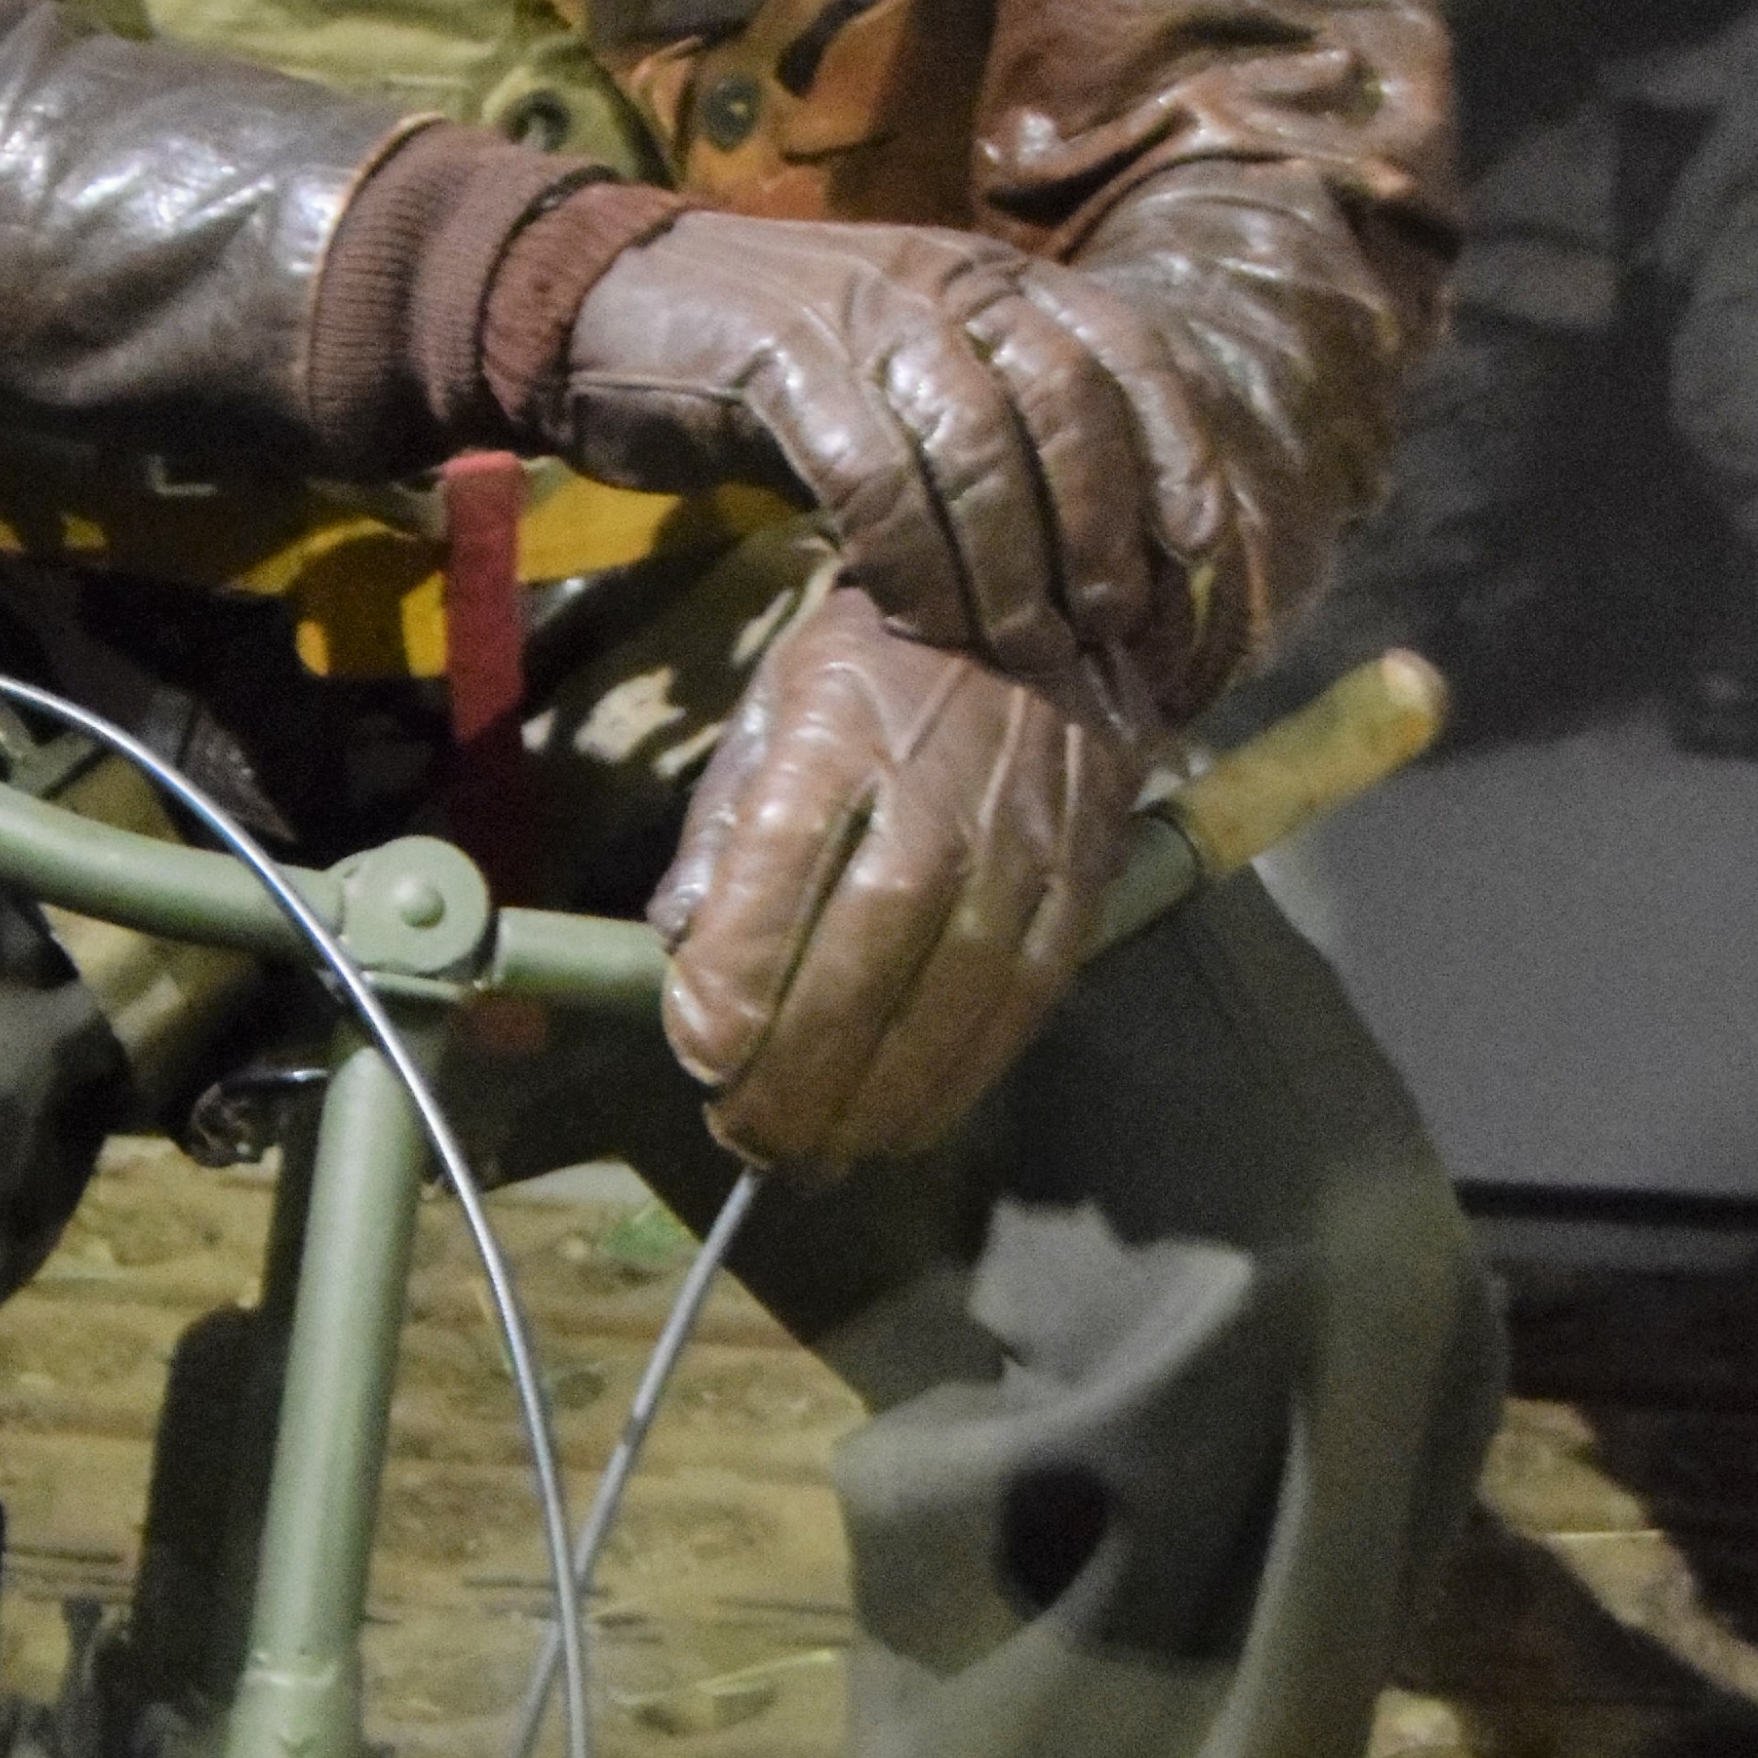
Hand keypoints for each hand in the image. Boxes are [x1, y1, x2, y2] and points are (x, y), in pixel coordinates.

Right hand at [553, 215, 1138, 696]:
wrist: (605, 304)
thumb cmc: (770, 364)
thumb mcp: (901, 372)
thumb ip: (987, 427)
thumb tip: (1091, 552)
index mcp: (987, 275)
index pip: (1122, 346)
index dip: (1175, 448)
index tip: (1204, 548)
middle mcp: (940, 280)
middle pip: (1063, 400)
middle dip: (1095, 524)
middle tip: (1096, 622)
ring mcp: (860, 311)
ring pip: (976, 441)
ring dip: (1006, 560)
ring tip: (1014, 643)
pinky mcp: (778, 358)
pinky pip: (871, 472)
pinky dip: (907, 555)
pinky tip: (912, 614)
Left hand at [652, 580, 1145, 1169]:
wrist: (1043, 604)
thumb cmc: (882, 660)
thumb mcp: (774, 703)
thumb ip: (724, 822)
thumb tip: (679, 938)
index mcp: (836, 744)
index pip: (775, 886)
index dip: (732, 990)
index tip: (700, 1056)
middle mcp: (932, 801)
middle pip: (861, 965)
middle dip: (796, 1074)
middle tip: (750, 1138)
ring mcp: (1017, 846)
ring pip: (946, 1003)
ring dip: (875, 1098)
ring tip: (820, 1153)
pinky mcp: (1079, 882)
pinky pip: (1023, 1001)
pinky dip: (964, 1076)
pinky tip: (911, 1121)